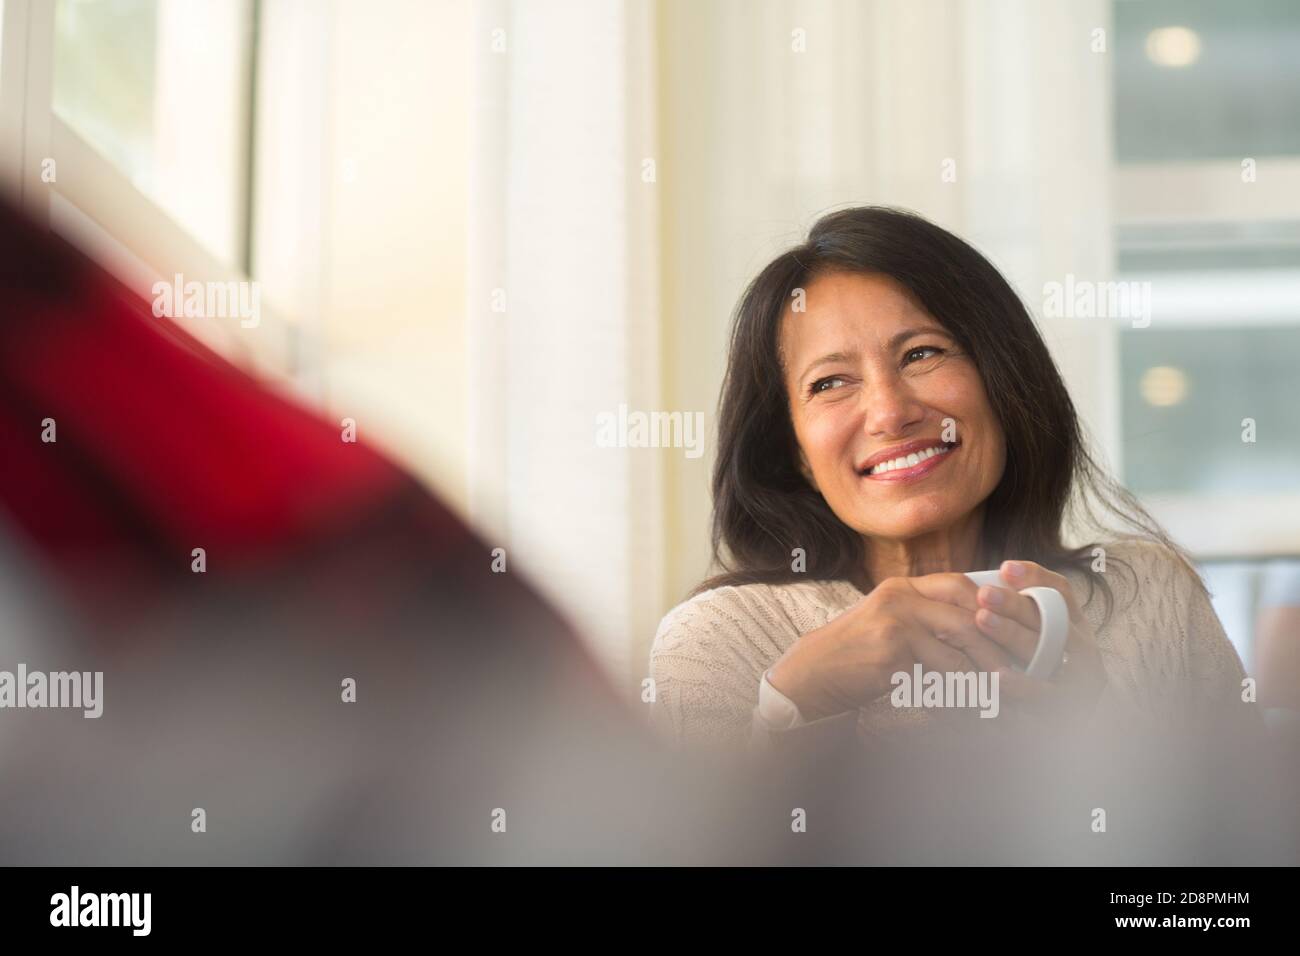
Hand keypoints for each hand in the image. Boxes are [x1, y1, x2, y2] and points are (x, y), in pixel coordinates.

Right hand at [768, 573, 1015, 720]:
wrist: (814, 675)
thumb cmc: (856, 655)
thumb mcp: (889, 623)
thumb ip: (925, 618)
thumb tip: (978, 628)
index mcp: (902, 588)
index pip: (960, 584)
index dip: (991, 604)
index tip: (1013, 628)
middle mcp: (900, 598)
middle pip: (968, 612)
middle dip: (999, 641)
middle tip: (1022, 663)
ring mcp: (896, 624)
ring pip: (960, 644)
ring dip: (987, 670)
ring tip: (1006, 688)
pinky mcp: (892, 655)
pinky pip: (941, 674)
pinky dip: (962, 691)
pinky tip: (974, 703)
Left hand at [969, 560, 1108, 726]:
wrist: (1069, 732)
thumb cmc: (1038, 676)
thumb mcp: (1035, 640)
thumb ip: (1020, 611)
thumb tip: (1000, 573)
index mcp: (1075, 625)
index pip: (1061, 593)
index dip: (1035, 578)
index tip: (1005, 568)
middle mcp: (1084, 650)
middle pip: (1051, 620)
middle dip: (1015, 605)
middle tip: (983, 594)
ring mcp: (1081, 680)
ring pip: (1047, 653)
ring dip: (1013, 635)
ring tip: (982, 621)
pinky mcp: (1071, 710)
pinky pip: (1045, 696)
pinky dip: (1021, 686)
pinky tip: (996, 676)